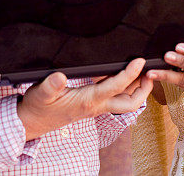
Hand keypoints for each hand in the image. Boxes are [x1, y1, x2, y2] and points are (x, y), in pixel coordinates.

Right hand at [17, 58, 151, 140]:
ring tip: (144, 69)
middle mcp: (97, 106)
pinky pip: (117, 98)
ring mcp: (97, 106)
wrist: (32, 122)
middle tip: (151, 70)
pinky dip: (126, 87)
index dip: (130, 74)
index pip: (116, 87)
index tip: (139, 61)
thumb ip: (50, 86)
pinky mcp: (94, 105)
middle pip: (131, 103)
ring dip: (138, 88)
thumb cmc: (37, 107)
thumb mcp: (39, 93)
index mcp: (88, 101)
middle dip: (145, 89)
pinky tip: (125, 74)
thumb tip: (59, 77)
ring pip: (126, 102)